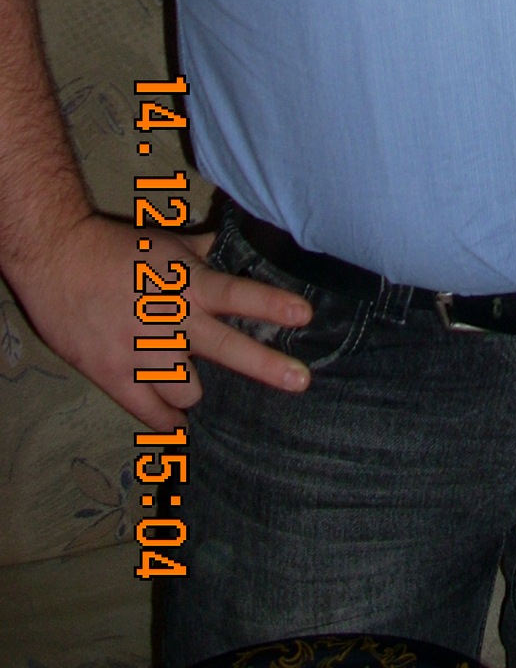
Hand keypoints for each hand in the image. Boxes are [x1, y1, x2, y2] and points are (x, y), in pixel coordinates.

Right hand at [7, 210, 311, 424]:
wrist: (57, 259)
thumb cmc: (114, 248)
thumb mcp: (165, 243)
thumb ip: (201, 254)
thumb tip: (230, 246)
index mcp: (186, 284)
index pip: (238, 294)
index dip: (272, 305)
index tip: (305, 316)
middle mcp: (170, 320)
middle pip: (226, 348)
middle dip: (265, 365)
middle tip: (300, 381)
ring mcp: (141, 351)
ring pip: (188, 391)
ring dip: (196, 392)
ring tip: (199, 389)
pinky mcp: (112, 374)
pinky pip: (148, 412)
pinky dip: (167, 421)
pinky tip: (179, 424)